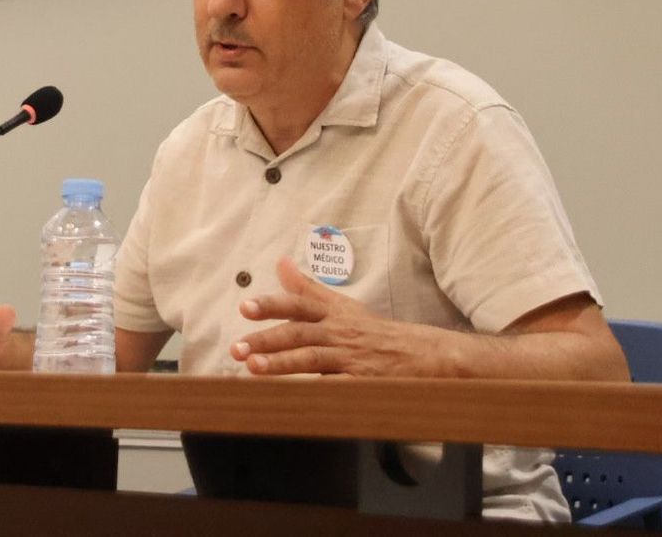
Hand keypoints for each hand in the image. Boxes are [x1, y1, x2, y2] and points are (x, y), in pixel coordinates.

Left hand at [230, 258, 457, 376]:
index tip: (245, 307)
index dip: (272, 306)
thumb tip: (280, 263)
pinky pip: (336, 389)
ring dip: (283, 364)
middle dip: (267, 340)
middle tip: (237, 348)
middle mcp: (340, 333)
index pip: (299, 305)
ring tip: (254, 368)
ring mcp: (351, 359)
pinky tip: (294, 398)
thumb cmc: (376, 331)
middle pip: (300, 334)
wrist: (424, 354)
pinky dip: (315, 393)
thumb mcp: (343, 305)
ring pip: (313, 360)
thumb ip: (308, 288)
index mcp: (333, 314)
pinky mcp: (363, 384)